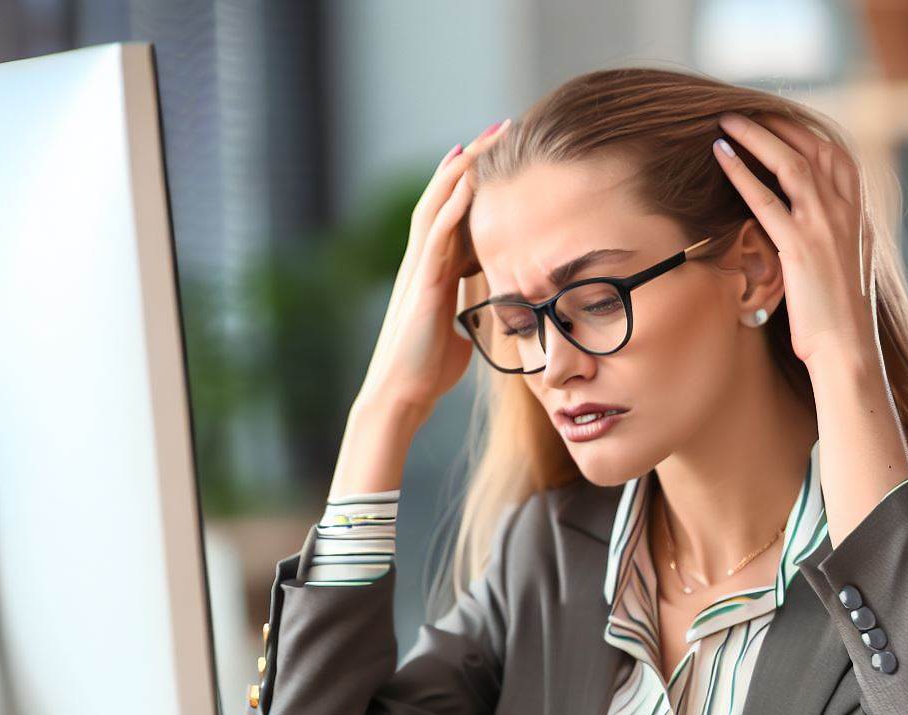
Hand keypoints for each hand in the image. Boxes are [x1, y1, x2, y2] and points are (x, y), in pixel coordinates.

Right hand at [355, 118, 510, 419]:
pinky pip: (434, 237)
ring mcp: (419, 269)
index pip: (456, 212)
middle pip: (446, 195)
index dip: (478, 181)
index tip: (505, 154)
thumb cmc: (429, 366)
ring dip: (463, 169)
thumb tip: (501, 304)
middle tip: (502, 127)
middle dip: (474, 160)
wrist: (402, 394)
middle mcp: (423, 260)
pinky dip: (451, 206)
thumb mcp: (463, 327)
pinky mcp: (421, 286)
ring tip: (488, 138)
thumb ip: (476, 306)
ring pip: (437, 205)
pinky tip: (469, 181)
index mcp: (435, 269)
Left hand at [711, 111, 877, 369]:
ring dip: (756, 138)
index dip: (803, 131)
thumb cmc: (837, 317)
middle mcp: (846, 212)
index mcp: (859, 214)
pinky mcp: (800, 247)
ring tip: (726, 123)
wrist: (847, 348)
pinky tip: (722, 157)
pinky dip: (742, 173)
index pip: (834, 155)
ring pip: (789, 164)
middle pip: (811, 149)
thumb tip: (806, 228)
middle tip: (744, 112)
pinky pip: (766, 200)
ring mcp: (824, 227)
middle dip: (776, 124)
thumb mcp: (841, 267)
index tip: (777, 118)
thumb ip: (830, 239)